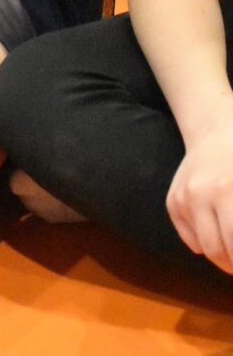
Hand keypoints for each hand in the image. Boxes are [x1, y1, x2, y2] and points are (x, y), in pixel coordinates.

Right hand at [166, 119, 232, 273]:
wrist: (217, 135)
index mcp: (226, 190)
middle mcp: (200, 194)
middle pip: (218, 251)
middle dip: (232, 263)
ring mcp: (182, 197)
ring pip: (204, 248)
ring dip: (222, 258)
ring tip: (232, 253)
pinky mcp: (172, 201)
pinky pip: (190, 239)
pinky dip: (205, 243)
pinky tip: (217, 231)